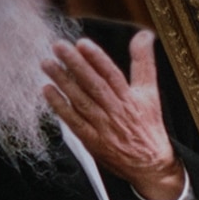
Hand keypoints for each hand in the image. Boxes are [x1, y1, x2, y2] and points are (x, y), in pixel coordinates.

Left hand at [42, 31, 186, 199]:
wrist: (151, 164)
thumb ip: (144, 62)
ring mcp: (103, 126)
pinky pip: (73, 121)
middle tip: (58, 47)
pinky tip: (47, 90)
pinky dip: (60, 106)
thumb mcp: (151, 92)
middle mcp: (117, 111)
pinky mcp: (92, 140)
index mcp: (132, 98)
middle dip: (75, 65)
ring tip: (47, 63)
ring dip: (63, 81)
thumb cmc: (148, 125)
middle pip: (94, 85)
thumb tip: (145, 34)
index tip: (83, 44)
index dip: (98, 59)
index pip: (113, 75)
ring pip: (81, 100)